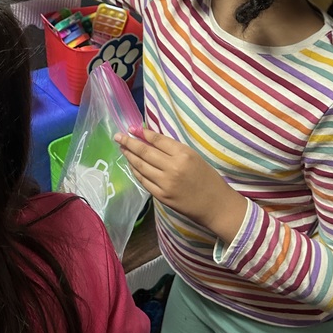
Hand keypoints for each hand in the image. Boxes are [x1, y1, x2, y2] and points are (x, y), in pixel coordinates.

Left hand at [114, 127, 247, 243]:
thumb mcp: (194, 157)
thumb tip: (151, 139)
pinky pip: (143, 181)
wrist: (215, 205)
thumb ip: (173, 149)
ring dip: (129, 156)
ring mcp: (165, 183)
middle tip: (118, 136)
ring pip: (141, 166)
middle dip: (129, 143)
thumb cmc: (207, 178)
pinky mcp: (161, 196)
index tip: (132, 128)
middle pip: (145, 152)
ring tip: (121, 148)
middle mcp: (172, 167)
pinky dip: (135, 171)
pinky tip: (131, 165)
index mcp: (184, 154)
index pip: (158, 140)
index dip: (142, 133)